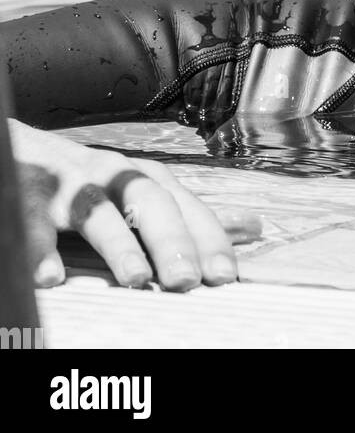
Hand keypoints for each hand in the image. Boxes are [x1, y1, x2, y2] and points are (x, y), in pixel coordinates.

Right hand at [10, 119, 261, 291]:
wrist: (24, 151)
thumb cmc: (93, 182)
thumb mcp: (144, 190)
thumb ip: (190, 213)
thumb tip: (253, 225)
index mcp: (143, 177)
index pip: (184, 205)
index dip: (206, 237)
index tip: (225, 275)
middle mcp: (112, 175)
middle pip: (146, 200)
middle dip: (169, 238)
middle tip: (186, 281)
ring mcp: (69, 185)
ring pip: (96, 209)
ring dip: (117, 243)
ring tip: (136, 279)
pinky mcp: (28, 197)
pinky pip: (32, 222)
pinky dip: (39, 248)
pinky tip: (50, 276)